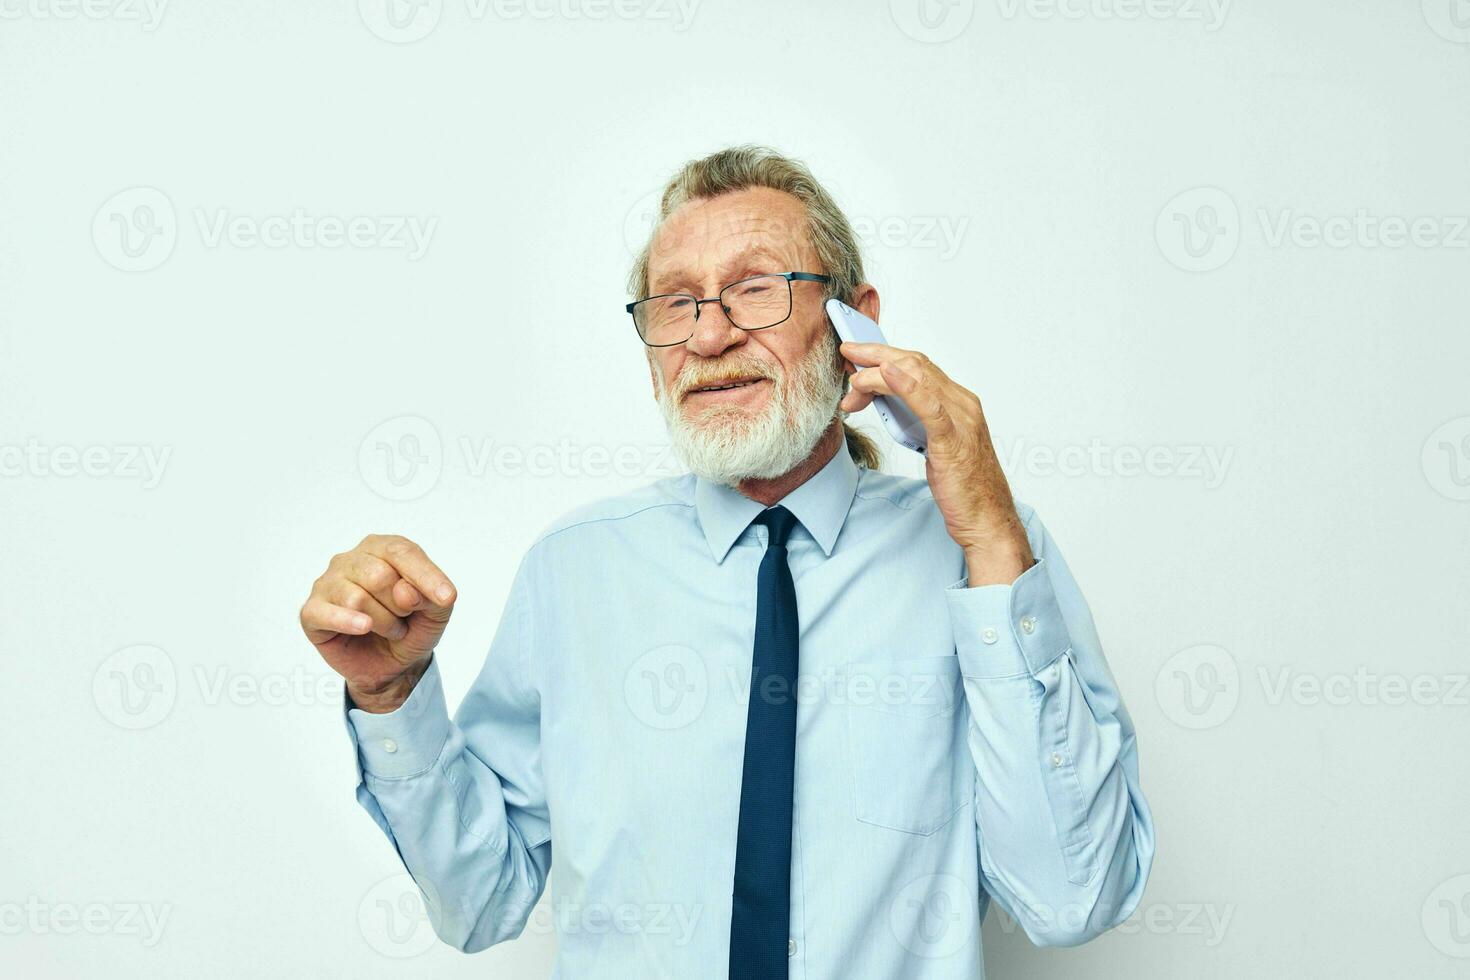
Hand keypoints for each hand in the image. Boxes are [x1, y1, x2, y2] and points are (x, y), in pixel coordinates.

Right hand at [299, 534, 457, 711]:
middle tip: (404, 618)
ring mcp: (328, 584)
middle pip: (379, 575)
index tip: (446, 598)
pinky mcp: (312, 611)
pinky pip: (325, 613)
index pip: (402, 551)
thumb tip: (405, 591)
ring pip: (357, 598)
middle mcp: (351, 559)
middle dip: (401, 606)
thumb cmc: (412, 627)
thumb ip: (431, 597)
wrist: (392, 665)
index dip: (425, 576)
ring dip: (383, 622)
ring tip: (389, 628)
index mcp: (383, 548)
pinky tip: (364, 627)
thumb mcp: (437, 612)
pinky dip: (347, 622)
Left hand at [839, 340, 1033, 585]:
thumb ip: (916, 419)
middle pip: (916, 363)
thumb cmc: (962, 487)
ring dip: (879, 371)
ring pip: (919, 377)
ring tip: (853, 374)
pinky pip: (929, 406)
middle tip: (847, 351)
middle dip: (877, 354)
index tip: (857, 355)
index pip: (919, 366)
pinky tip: (887, 375)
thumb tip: (885, 401)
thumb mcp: (933, 445)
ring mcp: (961, 420)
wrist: (987, 519)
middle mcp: (963, 404)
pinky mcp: (953, 441)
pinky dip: (907, 386)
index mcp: (960, 403)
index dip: (885, 355)